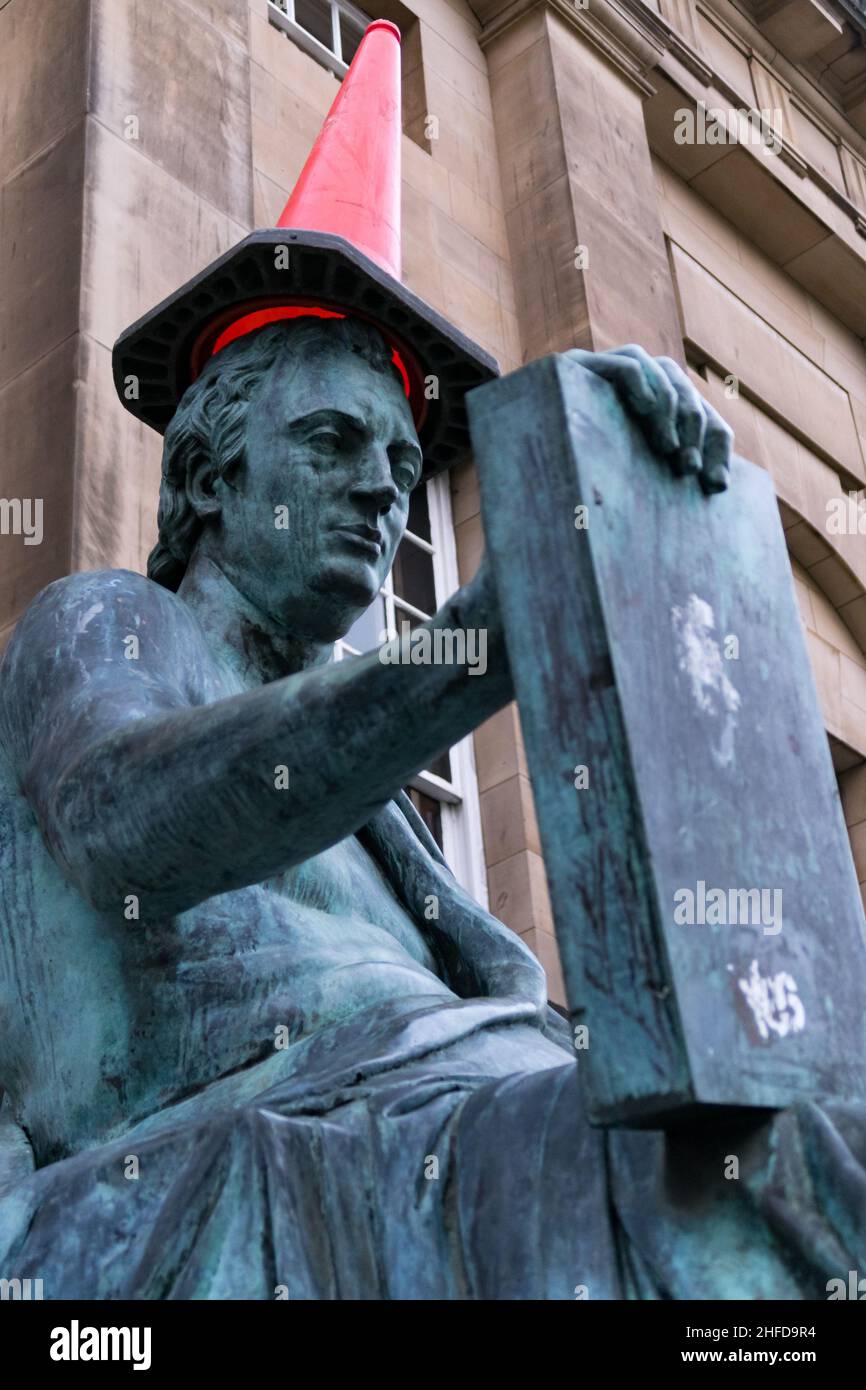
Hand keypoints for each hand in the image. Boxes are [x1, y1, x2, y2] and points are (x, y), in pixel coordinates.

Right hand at [566, 345, 732, 493]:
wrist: (514, 483)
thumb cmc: (571, 498)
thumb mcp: (629, 488)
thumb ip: (666, 478)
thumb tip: (725, 487)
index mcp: (656, 416)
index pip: (703, 417)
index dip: (717, 447)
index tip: (716, 488)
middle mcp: (637, 387)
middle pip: (685, 389)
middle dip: (695, 430)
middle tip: (689, 470)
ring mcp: (607, 372)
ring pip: (661, 369)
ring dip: (672, 409)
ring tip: (667, 448)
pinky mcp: (578, 368)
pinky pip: (627, 364)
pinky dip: (641, 383)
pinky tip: (646, 412)